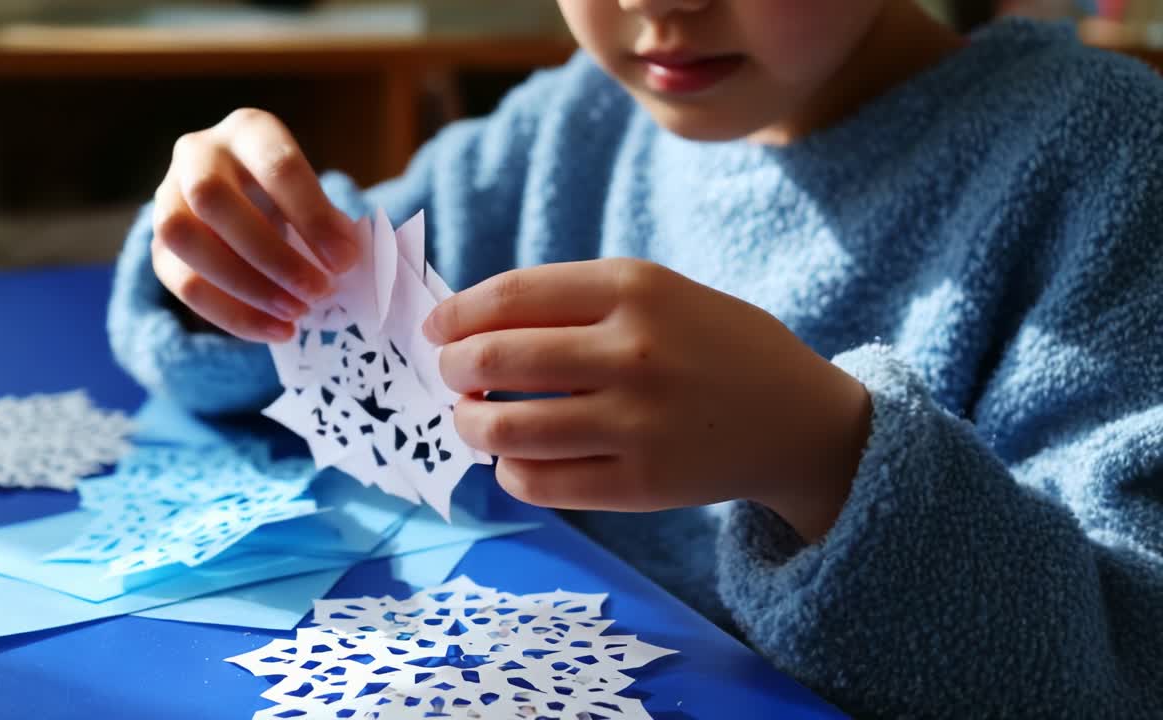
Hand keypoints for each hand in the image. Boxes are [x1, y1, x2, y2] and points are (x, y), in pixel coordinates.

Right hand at [150, 108, 358, 341]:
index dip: (312, 216)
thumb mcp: (317, 197)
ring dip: (244, 286)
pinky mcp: (159, 245)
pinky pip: (180, 283)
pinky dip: (231, 314)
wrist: (245, 203)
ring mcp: (168, 197)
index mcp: (250, 131)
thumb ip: (332, 224)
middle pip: (213, 198)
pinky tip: (274, 330)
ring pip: (183, 239)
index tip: (345, 261)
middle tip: (318, 293)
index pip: (276, 165)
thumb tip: (349, 259)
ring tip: (295, 314)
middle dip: (270, 255)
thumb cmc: (293, 199)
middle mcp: (199, 154)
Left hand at [424, 259, 871, 541]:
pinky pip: (538, 483)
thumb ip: (575, 301)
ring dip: (469, 425)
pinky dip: (509, 471)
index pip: (509, 295)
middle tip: (449, 375)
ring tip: (472, 420)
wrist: (800, 419)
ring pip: (504, 429)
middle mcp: (632, 352)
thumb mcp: (659, 294)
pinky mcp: (640, 485)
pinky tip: (517, 460)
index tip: (437, 329)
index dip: (456, 314)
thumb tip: (469, 327)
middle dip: (451, 368)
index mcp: (635, 288)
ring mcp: (636, 423)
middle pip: (494, 360)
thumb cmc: (715, 347)